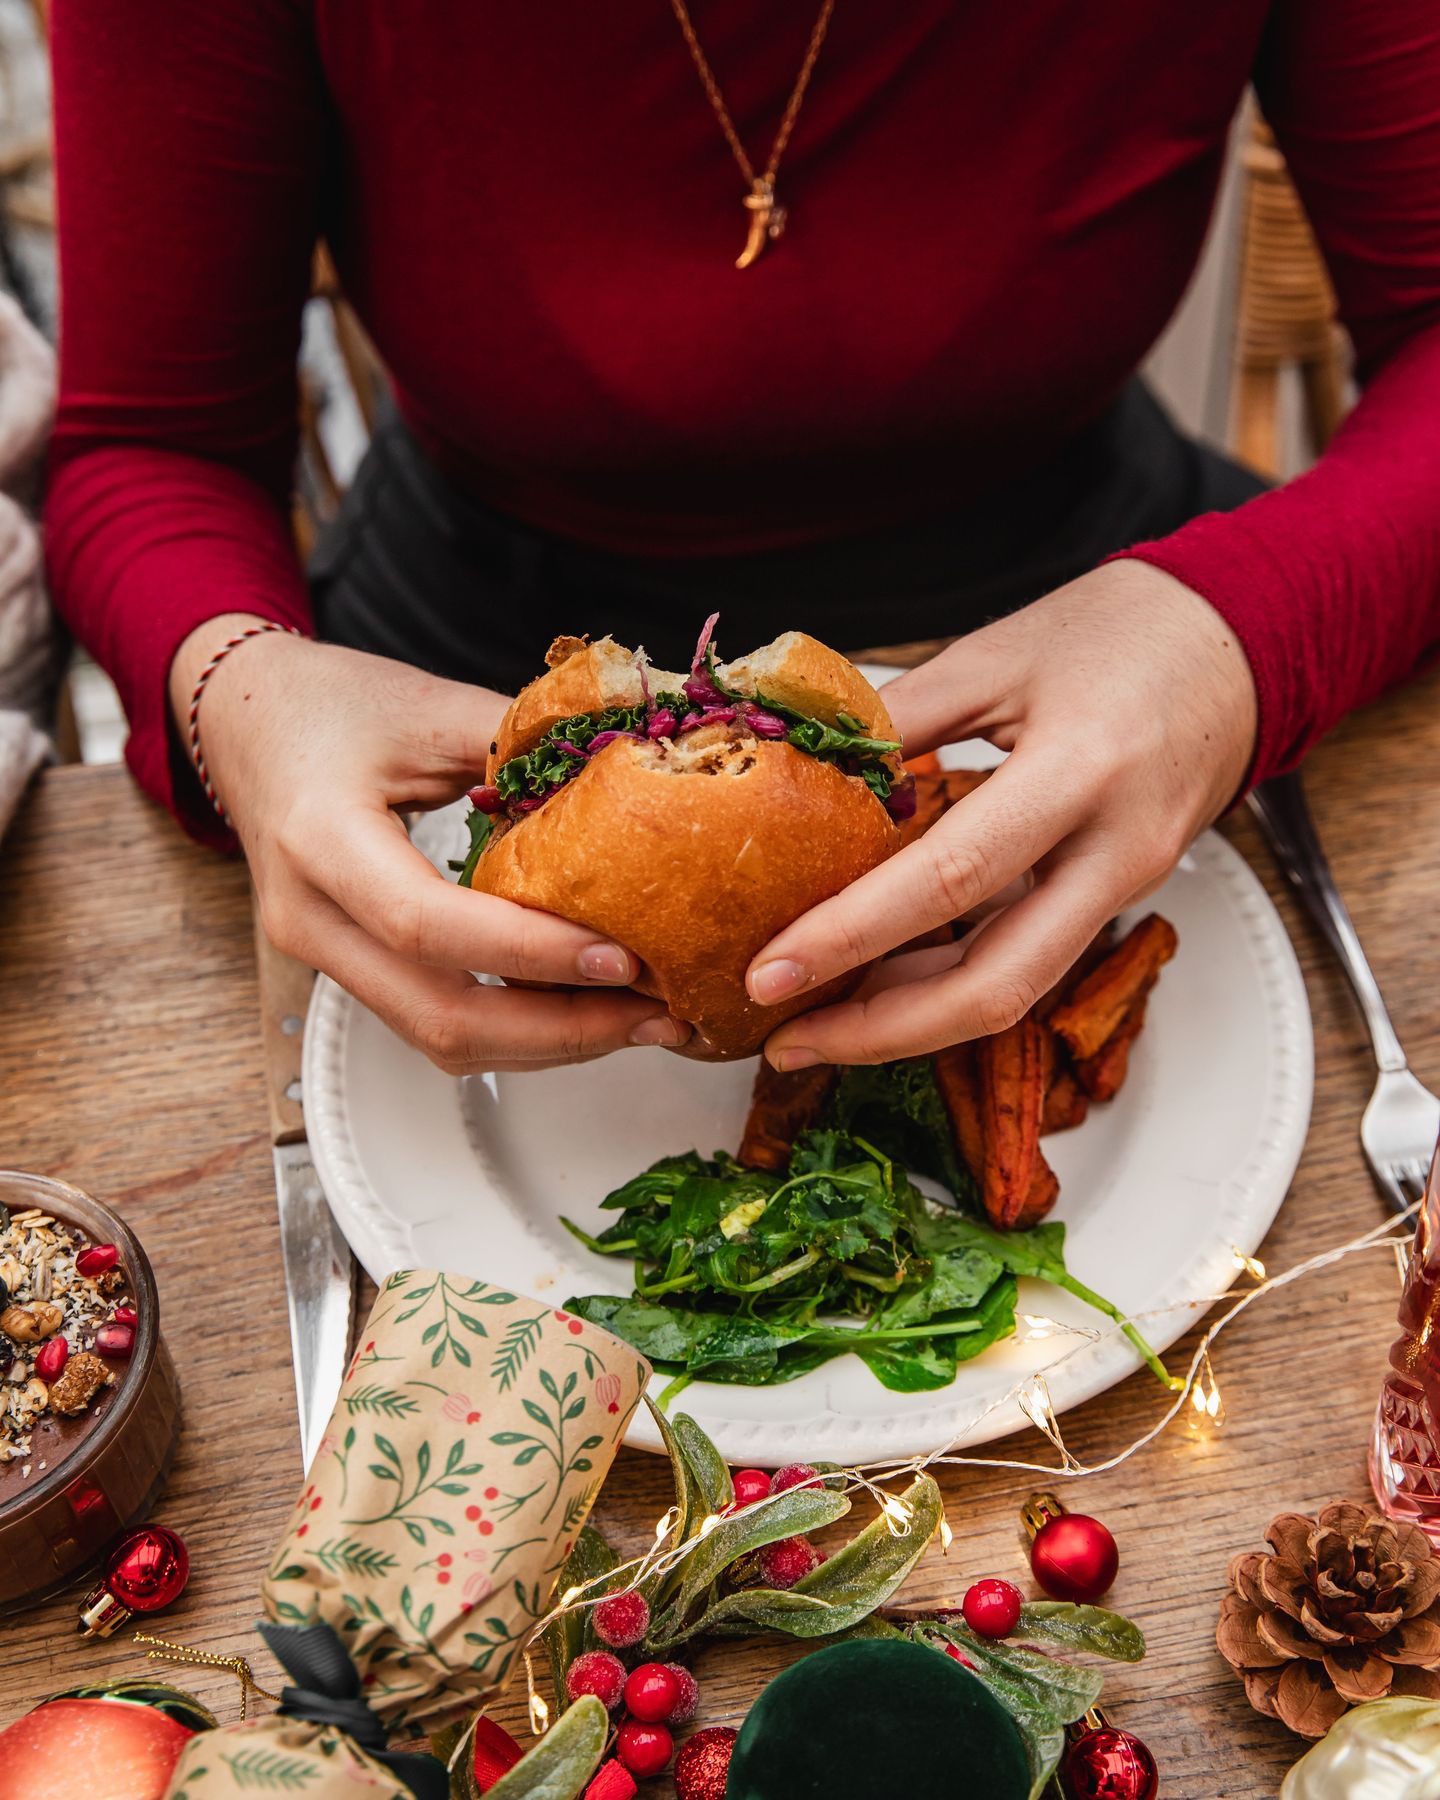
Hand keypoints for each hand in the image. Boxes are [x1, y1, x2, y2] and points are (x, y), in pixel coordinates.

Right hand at [171, 616, 687, 1071]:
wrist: (248, 721)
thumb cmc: (331, 705)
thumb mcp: (430, 705)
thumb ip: (523, 745)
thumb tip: (632, 778)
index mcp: (319, 839)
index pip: (426, 925)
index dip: (528, 952)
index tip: (620, 956)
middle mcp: (310, 917)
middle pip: (436, 1016)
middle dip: (559, 1031)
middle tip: (654, 1013)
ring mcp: (322, 955)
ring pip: (436, 1040)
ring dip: (547, 1045)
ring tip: (639, 1021)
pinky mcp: (348, 970)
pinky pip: (432, 1023)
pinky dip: (515, 1030)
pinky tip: (583, 1010)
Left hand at [745, 563, 1256, 1065]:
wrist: (1241, 642)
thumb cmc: (1123, 632)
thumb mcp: (996, 652)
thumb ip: (894, 717)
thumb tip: (793, 767)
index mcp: (1081, 773)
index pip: (950, 879)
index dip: (851, 936)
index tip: (770, 970)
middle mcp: (1114, 851)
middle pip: (995, 984)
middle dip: (880, 1031)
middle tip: (786, 1039)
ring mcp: (1126, 885)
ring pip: (1013, 990)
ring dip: (910, 1019)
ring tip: (818, 1023)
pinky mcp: (1117, 897)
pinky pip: (1027, 959)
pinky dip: (950, 978)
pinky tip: (883, 981)